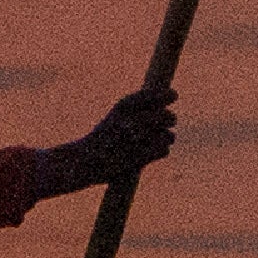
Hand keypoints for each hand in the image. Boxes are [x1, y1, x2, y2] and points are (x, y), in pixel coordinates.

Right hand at [45, 85, 174, 194]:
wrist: (83, 161)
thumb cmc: (102, 138)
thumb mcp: (116, 116)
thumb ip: (138, 108)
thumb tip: (167, 99)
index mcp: (123, 106)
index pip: (154, 95)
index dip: (167, 95)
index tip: (174, 96)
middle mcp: (131, 119)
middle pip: (167, 116)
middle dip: (170, 119)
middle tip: (170, 121)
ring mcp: (137, 139)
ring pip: (169, 135)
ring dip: (166, 138)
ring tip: (154, 142)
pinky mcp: (140, 157)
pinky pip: (164, 150)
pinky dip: (160, 152)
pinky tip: (150, 153)